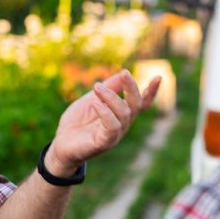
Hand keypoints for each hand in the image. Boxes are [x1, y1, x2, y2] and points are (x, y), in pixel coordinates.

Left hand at [44, 70, 160, 176]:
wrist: (60, 145)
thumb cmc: (76, 123)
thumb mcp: (91, 100)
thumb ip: (107, 89)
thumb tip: (122, 73)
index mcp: (120, 114)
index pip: (141, 103)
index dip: (151, 92)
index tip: (159, 77)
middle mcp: (122, 125)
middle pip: (136, 105)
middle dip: (132, 88)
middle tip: (124, 73)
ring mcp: (114, 135)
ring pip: (124, 113)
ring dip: (111, 96)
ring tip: (96, 87)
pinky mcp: (104, 143)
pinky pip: (111, 126)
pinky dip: (105, 112)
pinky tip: (95, 102)